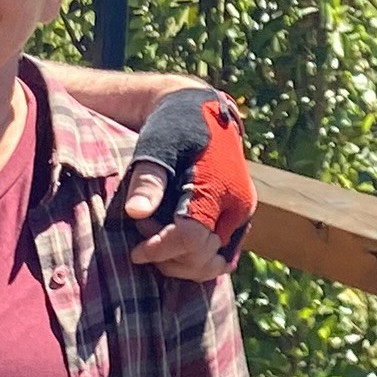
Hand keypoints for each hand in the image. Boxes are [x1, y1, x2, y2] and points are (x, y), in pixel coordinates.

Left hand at [119, 87, 251, 284]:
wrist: (201, 111)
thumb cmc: (175, 125)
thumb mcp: (156, 145)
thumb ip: (149, 179)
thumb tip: (136, 213)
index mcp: (220, 187)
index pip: (193, 239)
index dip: (161, 250)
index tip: (135, 252)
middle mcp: (238, 207)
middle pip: (205, 259)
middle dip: (170, 257)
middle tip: (144, 233)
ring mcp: (241, 215)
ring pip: (215, 264)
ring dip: (183, 264)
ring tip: (157, 238)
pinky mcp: (238, 220)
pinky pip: (220, 256)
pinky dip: (196, 261)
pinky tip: (172, 245)